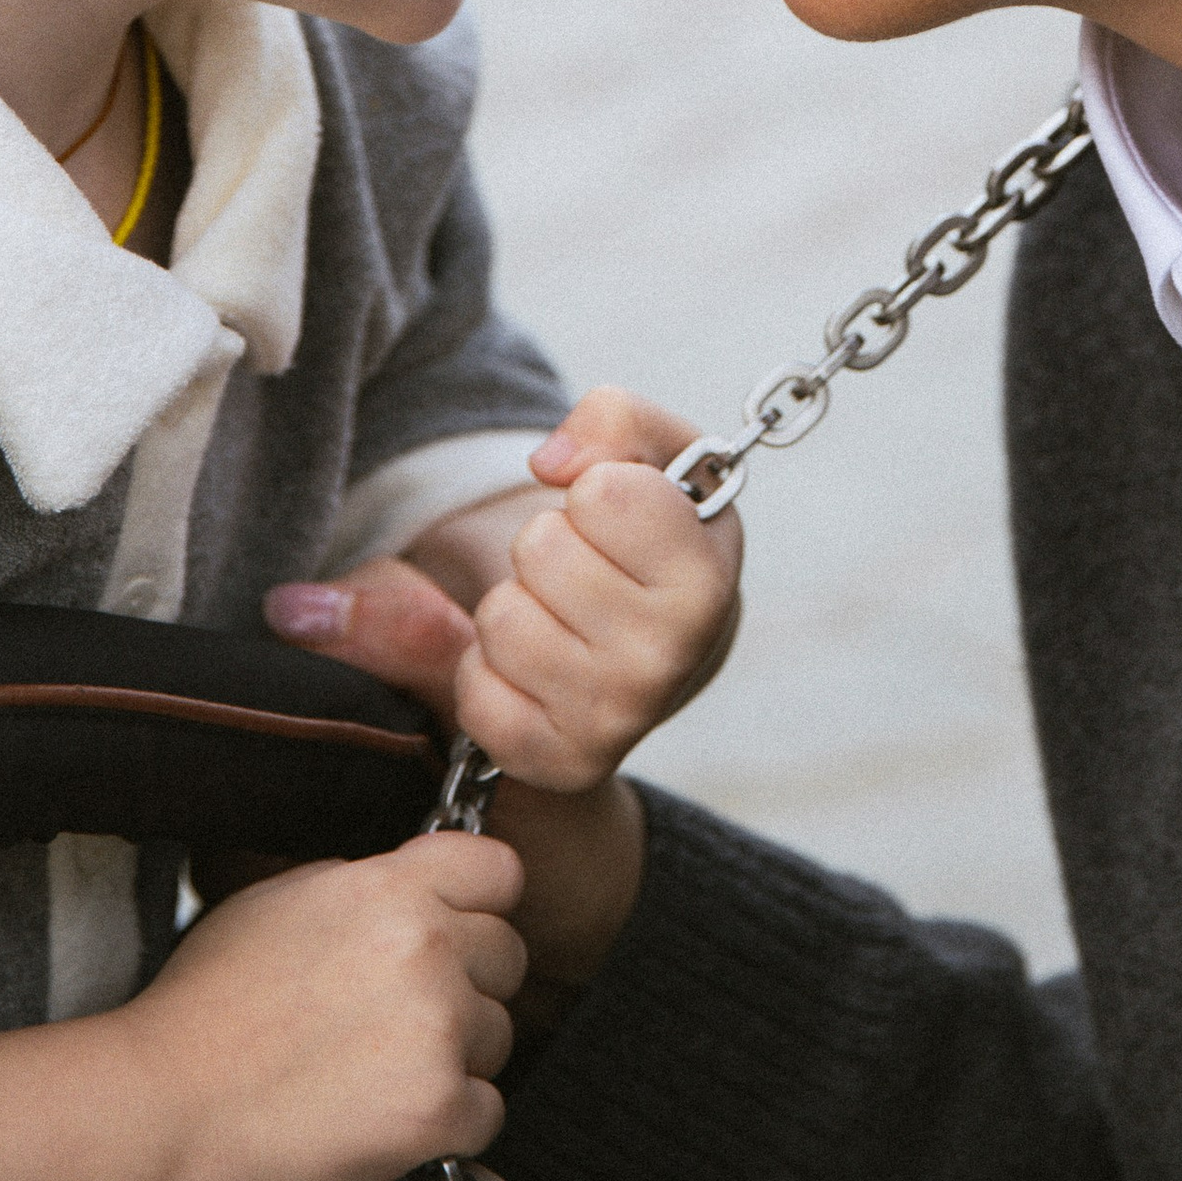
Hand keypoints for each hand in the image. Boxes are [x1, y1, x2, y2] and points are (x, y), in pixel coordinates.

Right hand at [121, 832, 523, 1180]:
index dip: (481, 907)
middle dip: (469, 988)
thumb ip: (358, 892)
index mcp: (389, 888)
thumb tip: (403, 894)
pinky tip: (387, 1125)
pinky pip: (487, 1112)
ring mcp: (437, 1025)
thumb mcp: (278, 904)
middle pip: (507, 957)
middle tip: (405, 1024)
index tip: (456, 936)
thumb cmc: (202, 1010)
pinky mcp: (436, 1107)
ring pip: (499, 1036)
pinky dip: (447, 1128)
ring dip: (456, 1059)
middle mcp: (426, 945)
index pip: (499, 871)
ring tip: (379, 1079)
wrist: (161, 1107)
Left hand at [268, 393, 741, 797]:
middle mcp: (668, 661)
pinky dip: (491, 671)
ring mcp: (614, 719)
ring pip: (500, 617)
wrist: (665, 649)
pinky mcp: (558, 762)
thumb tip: (550, 463)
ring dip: (519, 603)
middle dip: (552, 544)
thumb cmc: (655, 536)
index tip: (625, 517)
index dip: (599, 489)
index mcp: (705, 581)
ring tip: (566, 616)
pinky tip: (541, 668)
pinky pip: (476, 692)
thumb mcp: (658, 457)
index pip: (601, 492)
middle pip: (539, 548)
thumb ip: (615, 418)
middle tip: (589, 570)